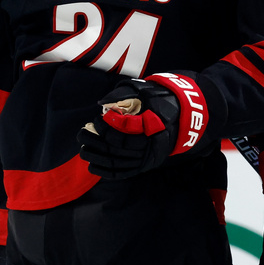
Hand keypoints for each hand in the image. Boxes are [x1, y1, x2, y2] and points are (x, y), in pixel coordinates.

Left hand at [78, 73, 209, 178]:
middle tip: (81, 134)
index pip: (121, 134)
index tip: (96, 120)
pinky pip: (123, 173)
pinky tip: (93, 167)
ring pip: (118, 163)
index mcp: (150, 129)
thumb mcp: (144, 91)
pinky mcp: (144, 166)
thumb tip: (102, 103)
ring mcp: (147, 160)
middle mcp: (149, 148)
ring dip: (97, 158)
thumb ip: (123, 94)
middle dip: (96, 143)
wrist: (181, 117)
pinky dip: (107, 172)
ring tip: (83, 150)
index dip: (105, 129)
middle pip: (116, 150)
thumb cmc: (159, 101)